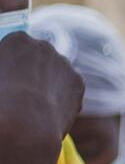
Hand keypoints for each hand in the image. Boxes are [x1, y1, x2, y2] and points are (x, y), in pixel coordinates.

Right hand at [0, 31, 83, 163]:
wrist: (23, 124)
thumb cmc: (0, 101)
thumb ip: (6, 68)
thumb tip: (13, 76)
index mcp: (18, 40)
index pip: (14, 49)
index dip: (11, 66)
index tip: (9, 79)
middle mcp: (44, 46)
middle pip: (37, 58)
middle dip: (31, 71)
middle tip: (23, 92)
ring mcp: (64, 62)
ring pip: (55, 72)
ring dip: (48, 83)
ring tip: (35, 105)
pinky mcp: (78, 81)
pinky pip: (68, 88)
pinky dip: (61, 97)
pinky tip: (50, 111)